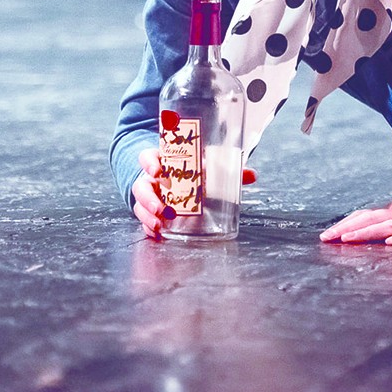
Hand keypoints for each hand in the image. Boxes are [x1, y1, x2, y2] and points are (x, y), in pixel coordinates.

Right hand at [130, 147, 256, 238]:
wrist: (172, 177)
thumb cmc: (188, 169)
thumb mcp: (204, 166)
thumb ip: (225, 170)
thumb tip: (252, 175)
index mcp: (161, 161)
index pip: (147, 157)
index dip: (150, 163)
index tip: (158, 170)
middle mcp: (150, 178)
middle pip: (141, 186)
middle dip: (148, 198)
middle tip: (160, 207)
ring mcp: (147, 195)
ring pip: (139, 204)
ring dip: (147, 215)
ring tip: (159, 224)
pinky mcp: (148, 210)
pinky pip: (143, 219)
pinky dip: (148, 227)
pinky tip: (157, 233)